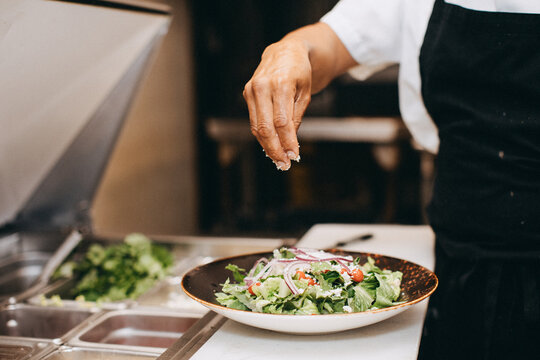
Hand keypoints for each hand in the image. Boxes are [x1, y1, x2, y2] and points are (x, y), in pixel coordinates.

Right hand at [243, 38, 310, 170]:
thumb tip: (291, 143)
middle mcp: (262, 86)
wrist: (285, 52)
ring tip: (278, 159)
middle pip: (266, 127)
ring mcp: (252, 89)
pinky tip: (271, 145)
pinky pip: (253, 120)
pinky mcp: (247, 93)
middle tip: (284, 163)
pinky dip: (262, 135)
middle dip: (275, 148)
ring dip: (267, 145)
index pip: (282, 121)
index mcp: (281, 84)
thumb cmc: (299, 72)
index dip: (287, 141)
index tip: (294, 155)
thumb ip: (296, 117)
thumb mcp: (305, 93)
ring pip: (256, 126)